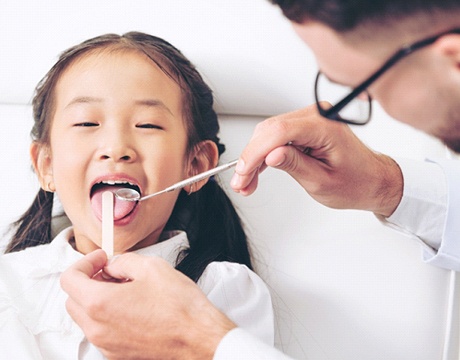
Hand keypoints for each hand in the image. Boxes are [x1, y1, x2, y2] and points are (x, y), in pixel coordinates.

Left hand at [60, 250, 235, 359]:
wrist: (199, 338)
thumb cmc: (180, 307)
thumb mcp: (152, 267)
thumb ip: (124, 261)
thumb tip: (114, 265)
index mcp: (100, 304)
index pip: (70, 279)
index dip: (84, 263)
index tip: (100, 259)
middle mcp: (97, 328)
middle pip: (73, 299)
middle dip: (88, 281)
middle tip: (110, 271)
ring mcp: (106, 344)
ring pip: (86, 317)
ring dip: (97, 299)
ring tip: (125, 288)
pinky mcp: (118, 354)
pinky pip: (101, 331)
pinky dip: (107, 315)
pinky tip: (132, 306)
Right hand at [230, 105, 402, 216]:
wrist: (372, 180)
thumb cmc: (355, 182)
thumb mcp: (321, 181)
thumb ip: (294, 165)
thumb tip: (270, 156)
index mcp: (325, 127)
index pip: (279, 132)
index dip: (255, 152)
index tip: (242, 172)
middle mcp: (317, 116)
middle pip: (269, 130)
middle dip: (250, 158)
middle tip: (241, 182)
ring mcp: (311, 119)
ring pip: (269, 133)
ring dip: (255, 157)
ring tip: (247, 182)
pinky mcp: (306, 127)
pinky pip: (277, 136)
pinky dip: (265, 154)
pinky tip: (256, 171)